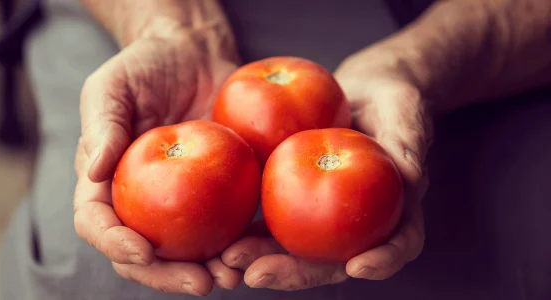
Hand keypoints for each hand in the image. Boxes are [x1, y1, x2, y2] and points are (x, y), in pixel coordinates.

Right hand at [73, 35, 241, 295]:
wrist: (192, 53)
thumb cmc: (144, 66)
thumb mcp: (111, 86)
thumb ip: (102, 126)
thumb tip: (95, 171)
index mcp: (105, 182)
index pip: (97, 222)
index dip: (115, 243)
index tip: (142, 251)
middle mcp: (140, 201)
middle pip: (144, 254)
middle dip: (168, 275)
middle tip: (200, 282)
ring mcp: (180, 201)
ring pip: (186, 250)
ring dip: (207, 271)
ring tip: (233, 277)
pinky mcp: (216, 192)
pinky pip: (226, 224)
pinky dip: (239, 244)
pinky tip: (257, 251)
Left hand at [220, 45, 431, 289]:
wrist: (360, 90)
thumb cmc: (392, 98)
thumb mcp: (404, 109)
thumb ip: (408, 137)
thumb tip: (411, 172)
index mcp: (397, 208)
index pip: (400, 242)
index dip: (384, 260)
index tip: (357, 267)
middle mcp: (360, 222)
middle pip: (334, 259)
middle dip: (296, 272)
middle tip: (258, 274)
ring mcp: (326, 216)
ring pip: (297, 249)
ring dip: (262, 258)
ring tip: (228, 259)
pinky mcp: (297, 200)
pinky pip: (274, 219)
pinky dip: (248, 230)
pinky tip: (222, 231)